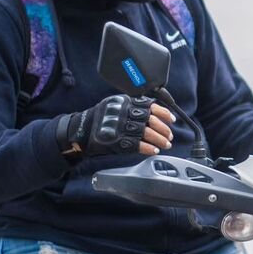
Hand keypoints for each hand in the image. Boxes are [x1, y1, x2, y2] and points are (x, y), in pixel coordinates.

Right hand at [58, 95, 175, 157]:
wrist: (80, 130)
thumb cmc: (100, 118)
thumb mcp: (116, 105)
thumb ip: (133, 106)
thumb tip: (155, 112)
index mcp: (125, 102)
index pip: (150, 105)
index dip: (163, 113)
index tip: (172, 119)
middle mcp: (123, 113)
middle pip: (150, 120)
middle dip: (163, 129)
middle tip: (170, 136)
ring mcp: (120, 127)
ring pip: (146, 133)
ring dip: (159, 140)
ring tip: (166, 145)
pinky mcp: (116, 141)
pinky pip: (136, 145)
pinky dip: (147, 148)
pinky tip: (154, 150)